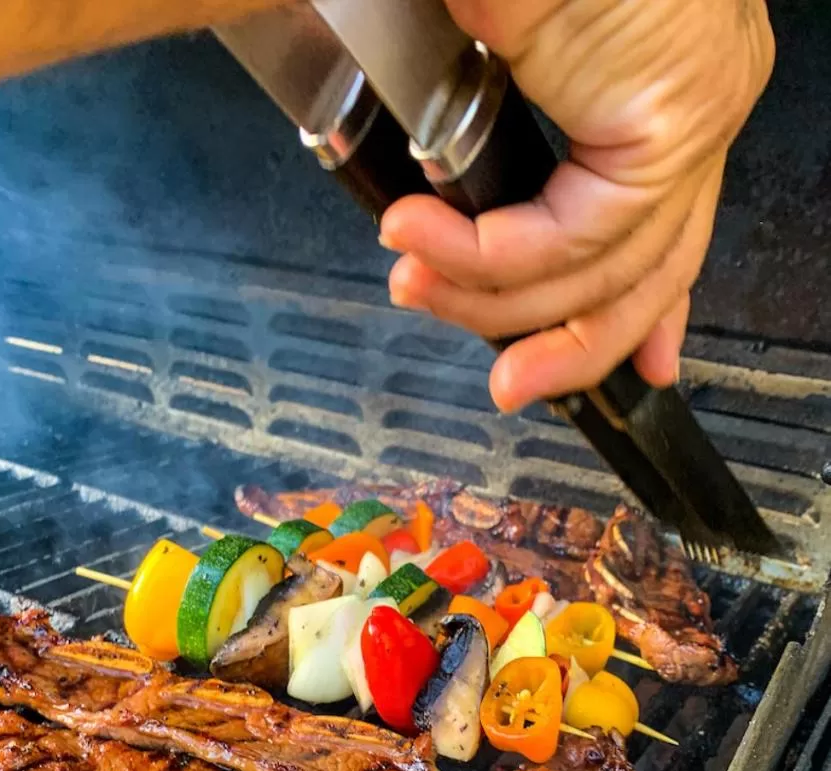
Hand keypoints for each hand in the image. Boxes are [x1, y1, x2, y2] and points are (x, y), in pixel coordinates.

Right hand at [379, 0, 774, 411]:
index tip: (589, 364)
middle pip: (647, 272)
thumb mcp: (496, 50)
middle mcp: (694, 103)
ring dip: (497, 301)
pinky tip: (426, 242)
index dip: (631, 317)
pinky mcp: (673, 113)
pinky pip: (583, 235)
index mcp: (664, 91)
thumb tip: (447, 200)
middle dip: (565, 345)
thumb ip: (488, 141)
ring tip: (413, 282)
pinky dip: (495, 258)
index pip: (658, 233)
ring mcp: (693, 107)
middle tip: (501, 383)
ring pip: (615, 269)